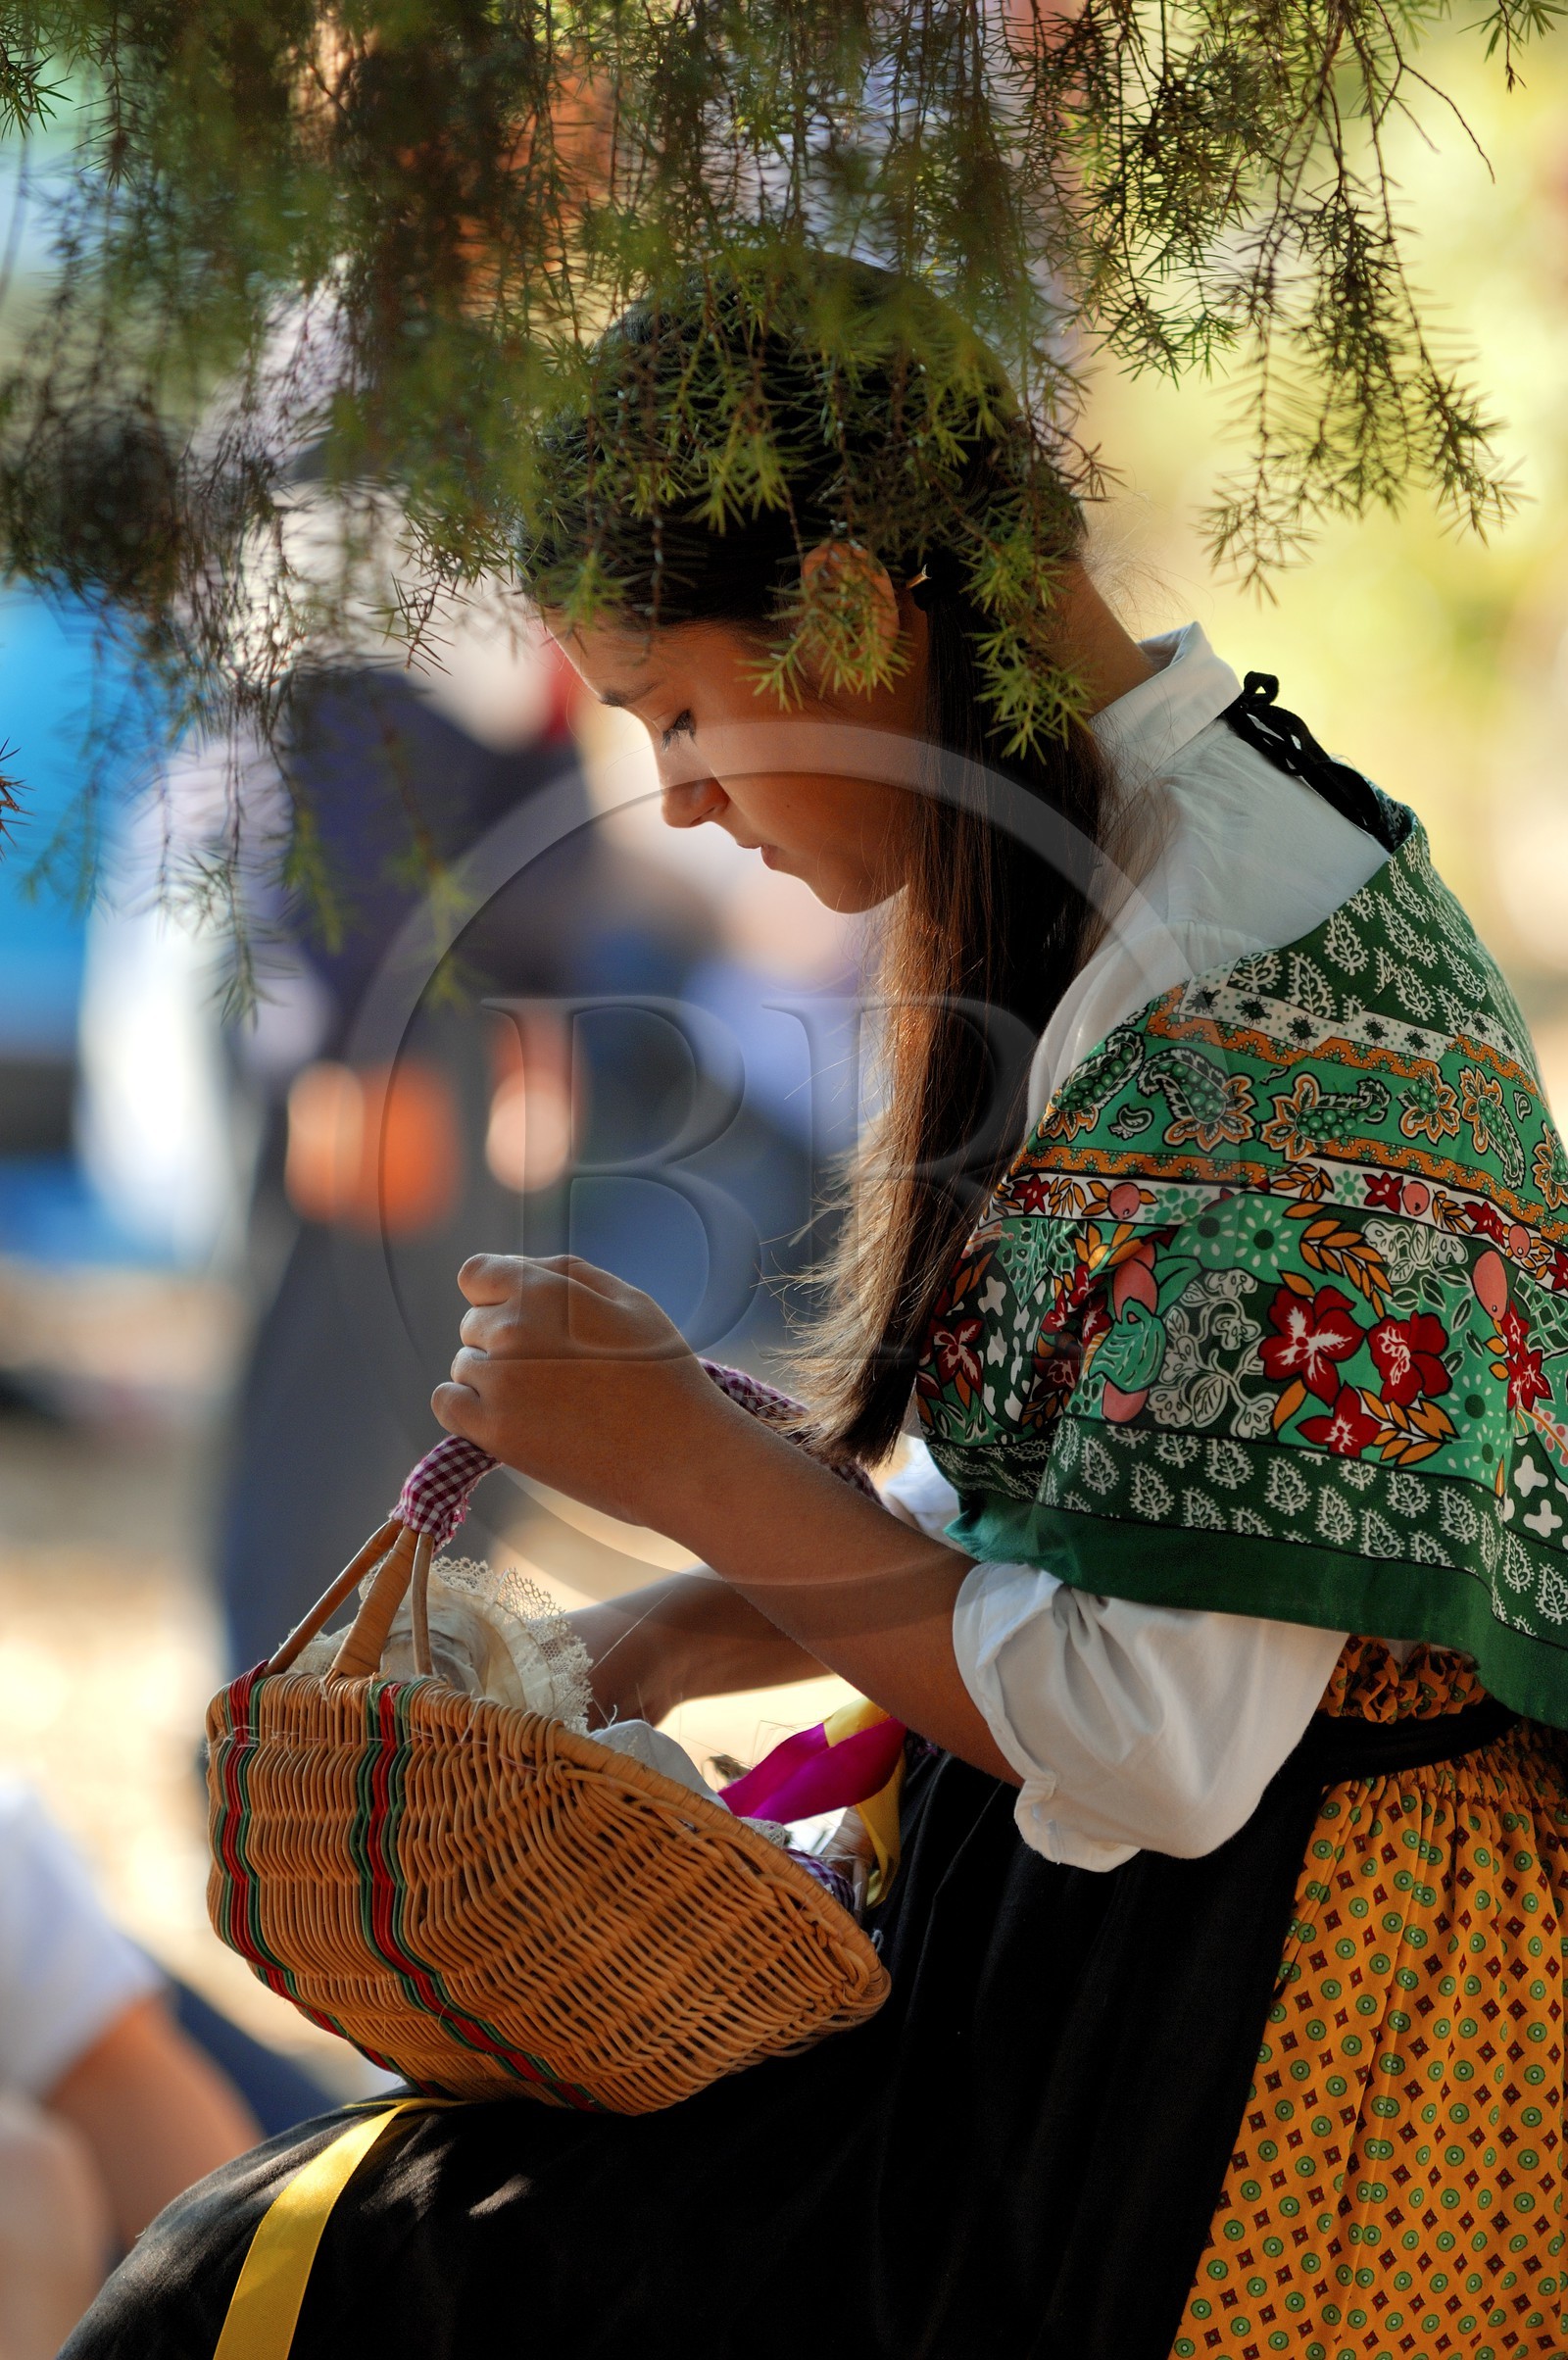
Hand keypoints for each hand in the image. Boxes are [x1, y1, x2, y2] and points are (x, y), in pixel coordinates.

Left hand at [432, 1254, 732, 1528]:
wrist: (681, 1456)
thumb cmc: (663, 1375)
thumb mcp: (628, 1301)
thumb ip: (565, 1274)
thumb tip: (515, 1270)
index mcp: (541, 1289)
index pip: (475, 1275)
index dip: (498, 1294)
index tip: (525, 1318)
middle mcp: (511, 1328)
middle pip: (473, 1323)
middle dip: (503, 1339)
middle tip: (555, 1370)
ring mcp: (498, 1381)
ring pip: (465, 1365)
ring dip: (492, 1377)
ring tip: (548, 1400)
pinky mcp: (493, 1431)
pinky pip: (447, 1404)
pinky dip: (468, 1408)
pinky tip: (508, 1416)